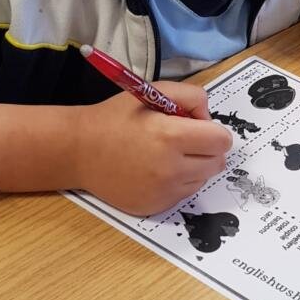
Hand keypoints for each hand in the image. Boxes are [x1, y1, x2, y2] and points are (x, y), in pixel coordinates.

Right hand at [73, 81, 232, 215]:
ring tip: (166, 155)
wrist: (78, 151)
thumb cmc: (114, 119)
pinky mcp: (156, 206)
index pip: (222, 140)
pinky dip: (178, 182)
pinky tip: (156, 171)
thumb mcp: (151, 92)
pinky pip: (184, 194)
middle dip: (207, 149)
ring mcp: (163, 192)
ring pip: (203, 179)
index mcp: (170, 137)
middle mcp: (170, 169)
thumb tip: (209, 116)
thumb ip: (189, 96)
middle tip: (182, 140)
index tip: (196, 126)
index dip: (213, 130)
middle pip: (217, 162)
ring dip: (194, 166)